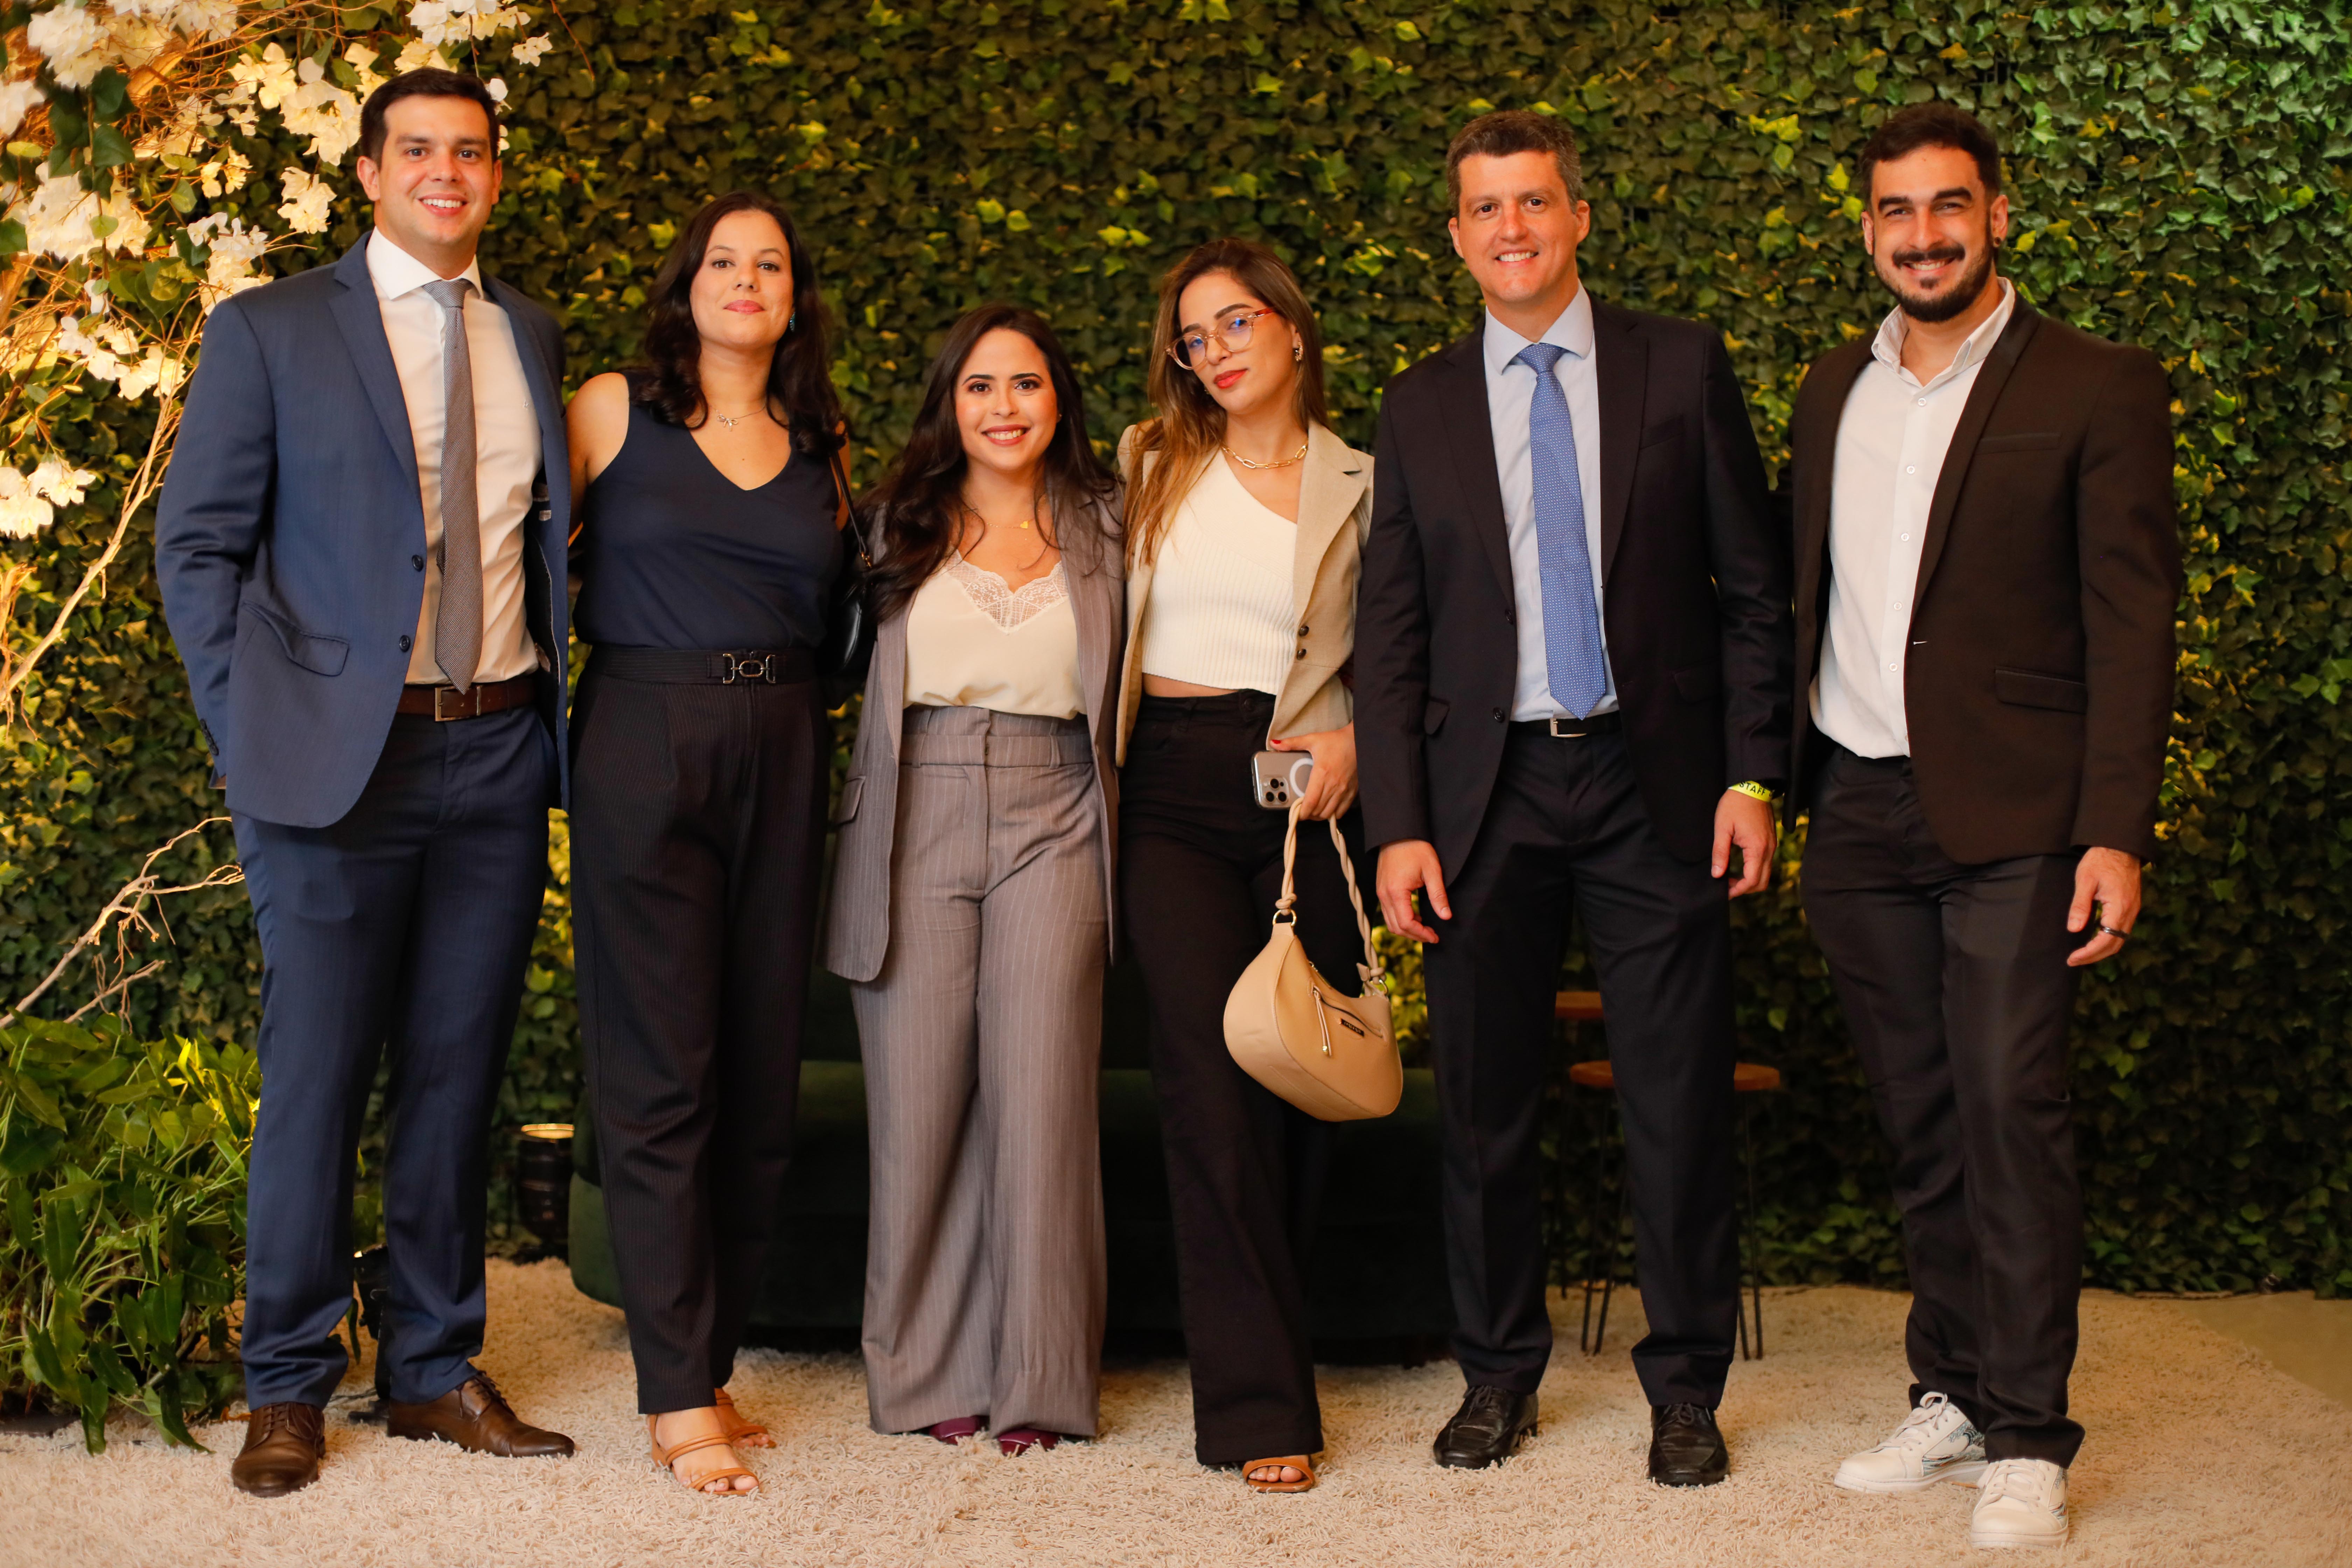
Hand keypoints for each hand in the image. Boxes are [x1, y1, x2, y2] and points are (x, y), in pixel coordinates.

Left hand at [1268, 724, 1357, 819]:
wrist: (1358, 740)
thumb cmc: (1336, 741)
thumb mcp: (1312, 739)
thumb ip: (1292, 743)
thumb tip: (1274, 743)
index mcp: (1321, 773)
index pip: (1311, 802)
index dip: (1303, 812)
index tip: (1298, 813)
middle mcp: (1333, 784)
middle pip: (1318, 811)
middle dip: (1309, 814)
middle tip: (1303, 810)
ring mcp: (1344, 790)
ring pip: (1329, 813)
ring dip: (1319, 816)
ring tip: (1313, 811)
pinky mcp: (1352, 791)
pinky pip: (1342, 811)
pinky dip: (1333, 814)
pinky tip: (1327, 808)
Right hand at [1375, 839, 1449, 942]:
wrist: (1398, 832)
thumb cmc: (1415, 848)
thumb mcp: (1432, 871)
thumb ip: (1438, 895)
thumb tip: (1446, 916)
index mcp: (1396, 891)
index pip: (1406, 923)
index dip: (1421, 934)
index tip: (1435, 936)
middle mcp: (1384, 895)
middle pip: (1396, 927)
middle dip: (1415, 935)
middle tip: (1432, 936)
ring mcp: (1381, 893)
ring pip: (1390, 922)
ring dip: (1407, 929)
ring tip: (1425, 928)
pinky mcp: (1381, 890)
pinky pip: (1388, 913)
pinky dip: (1401, 920)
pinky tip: (1416, 916)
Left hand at [1711, 789, 1775, 896]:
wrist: (1751, 786)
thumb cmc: (1734, 805)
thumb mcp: (1722, 828)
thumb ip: (1720, 853)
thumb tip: (1717, 874)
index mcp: (1757, 848)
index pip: (1751, 880)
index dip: (1737, 891)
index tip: (1723, 892)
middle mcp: (1769, 849)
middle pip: (1762, 882)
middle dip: (1744, 889)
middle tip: (1726, 886)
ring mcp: (1772, 845)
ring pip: (1765, 874)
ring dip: (1750, 880)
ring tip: (1730, 877)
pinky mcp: (1771, 841)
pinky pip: (1765, 863)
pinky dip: (1754, 870)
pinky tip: (1739, 865)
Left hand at [2066, 846, 2140, 966]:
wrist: (2120, 845)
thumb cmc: (2100, 859)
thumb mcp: (2084, 880)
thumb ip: (2080, 906)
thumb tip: (2074, 930)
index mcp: (2119, 907)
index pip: (2106, 940)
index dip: (2089, 953)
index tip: (2072, 958)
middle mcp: (2130, 911)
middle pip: (2115, 944)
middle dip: (2094, 956)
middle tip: (2073, 960)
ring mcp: (2133, 909)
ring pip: (2120, 939)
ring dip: (2102, 950)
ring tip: (2082, 954)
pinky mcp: (2131, 906)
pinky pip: (2121, 930)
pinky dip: (2108, 939)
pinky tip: (2093, 939)